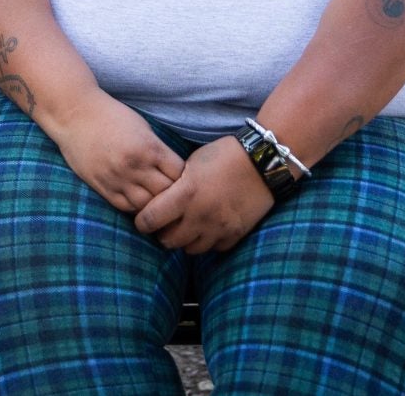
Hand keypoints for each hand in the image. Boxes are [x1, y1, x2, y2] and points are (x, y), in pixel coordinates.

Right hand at [47, 93, 184, 214]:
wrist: (74, 114)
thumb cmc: (111, 116)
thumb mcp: (142, 127)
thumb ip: (158, 149)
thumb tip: (176, 171)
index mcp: (149, 147)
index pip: (179, 174)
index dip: (185, 177)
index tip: (183, 177)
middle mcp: (135, 165)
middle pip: (166, 193)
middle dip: (173, 193)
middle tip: (174, 193)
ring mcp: (117, 178)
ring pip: (147, 205)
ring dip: (154, 204)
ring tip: (157, 200)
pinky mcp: (101, 186)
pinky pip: (125, 207)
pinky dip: (136, 207)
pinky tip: (139, 201)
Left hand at [133, 135, 273, 252]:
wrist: (262, 161)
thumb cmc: (223, 155)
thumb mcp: (191, 163)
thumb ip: (175, 187)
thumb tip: (160, 202)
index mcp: (185, 194)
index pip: (149, 220)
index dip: (142, 222)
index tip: (143, 220)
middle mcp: (200, 215)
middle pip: (168, 241)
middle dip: (163, 234)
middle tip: (166, 225)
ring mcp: (219, 227)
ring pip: (191, 249)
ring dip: (186, 240)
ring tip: (188, 226)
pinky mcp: (236, 234)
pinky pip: (215, 248)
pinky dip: (209, 241)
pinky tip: (209, 227)